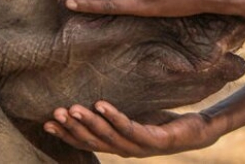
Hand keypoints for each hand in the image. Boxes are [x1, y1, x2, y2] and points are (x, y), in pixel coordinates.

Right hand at [44, 101, 221, 157]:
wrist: (198, 131)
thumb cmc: (164, 122)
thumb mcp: (135, 116)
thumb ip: (115, 113)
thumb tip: (92, 95)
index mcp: (118, 145)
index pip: (87, 142)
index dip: (66, 135)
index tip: (46, 122)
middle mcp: (126, 149)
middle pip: (93, 140)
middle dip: (73, 127)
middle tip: (54, 113)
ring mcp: (140, 146)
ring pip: (109, 136)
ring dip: (89, 122)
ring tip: (72, 108)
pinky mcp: (155, 140)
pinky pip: (130, 127)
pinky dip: (114, 117)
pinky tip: (101, 104)